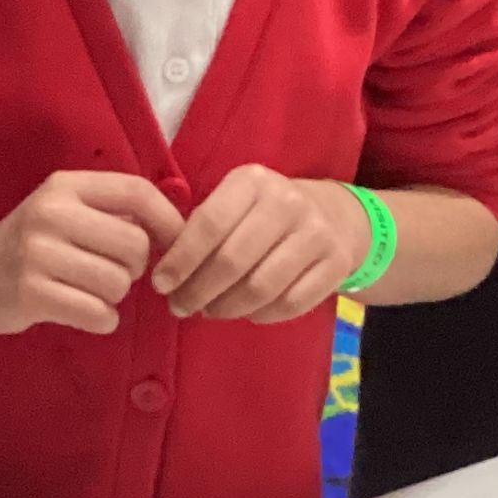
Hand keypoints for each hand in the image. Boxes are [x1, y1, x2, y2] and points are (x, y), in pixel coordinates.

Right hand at [0, 171, 184, 334]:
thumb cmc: (33, 243)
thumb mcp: (65, 210)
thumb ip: (112, 212)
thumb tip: (178, 229)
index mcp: (65, 186)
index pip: (136, 192)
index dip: (168, 221)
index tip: (174, 244)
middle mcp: (51, 214)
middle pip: (135, 246)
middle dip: (135, 268)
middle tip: (113, 273)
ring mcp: (38, 254)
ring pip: (118, 284)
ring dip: (115, 297)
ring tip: (89, 292)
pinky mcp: (31, 294)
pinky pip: (99, 314)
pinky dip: (102, 319)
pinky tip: (82, 312)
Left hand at [151, 165, 367, 321]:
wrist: (335, 215)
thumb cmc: (264, 213)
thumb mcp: (233, 202)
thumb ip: (199, 228)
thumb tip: (164, 272)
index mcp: (252, 182)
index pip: (209, 224)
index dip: (180, 260)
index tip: (161, 284)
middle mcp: (287, 202)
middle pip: (232, 261)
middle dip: (198, 291)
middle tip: (180, 306)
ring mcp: (317, 233)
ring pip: (261, 288)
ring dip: (227, 308)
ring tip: (210, 311)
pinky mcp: (337, 263)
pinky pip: (290, 304)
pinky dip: (261, 315)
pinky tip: (247, 312)